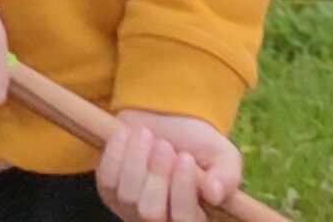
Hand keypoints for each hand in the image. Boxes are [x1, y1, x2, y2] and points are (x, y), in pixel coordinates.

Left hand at [90, 109, 241, 221]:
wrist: (166, 119)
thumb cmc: (199, 144)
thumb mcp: (223, 157)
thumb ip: (226, 176)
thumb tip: (215, 193)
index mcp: (191, 218)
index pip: (184, 220)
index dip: (182, 190)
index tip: (185, 157)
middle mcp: (160, 221)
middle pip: (150, 212)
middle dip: (156, 174)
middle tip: (164, 145)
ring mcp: (131, 210)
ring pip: (127, 196)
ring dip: (136, 160)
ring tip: (147, 134)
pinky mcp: (110, 192)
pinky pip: (106, 180)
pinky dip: (115, 155)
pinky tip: (125, 135)